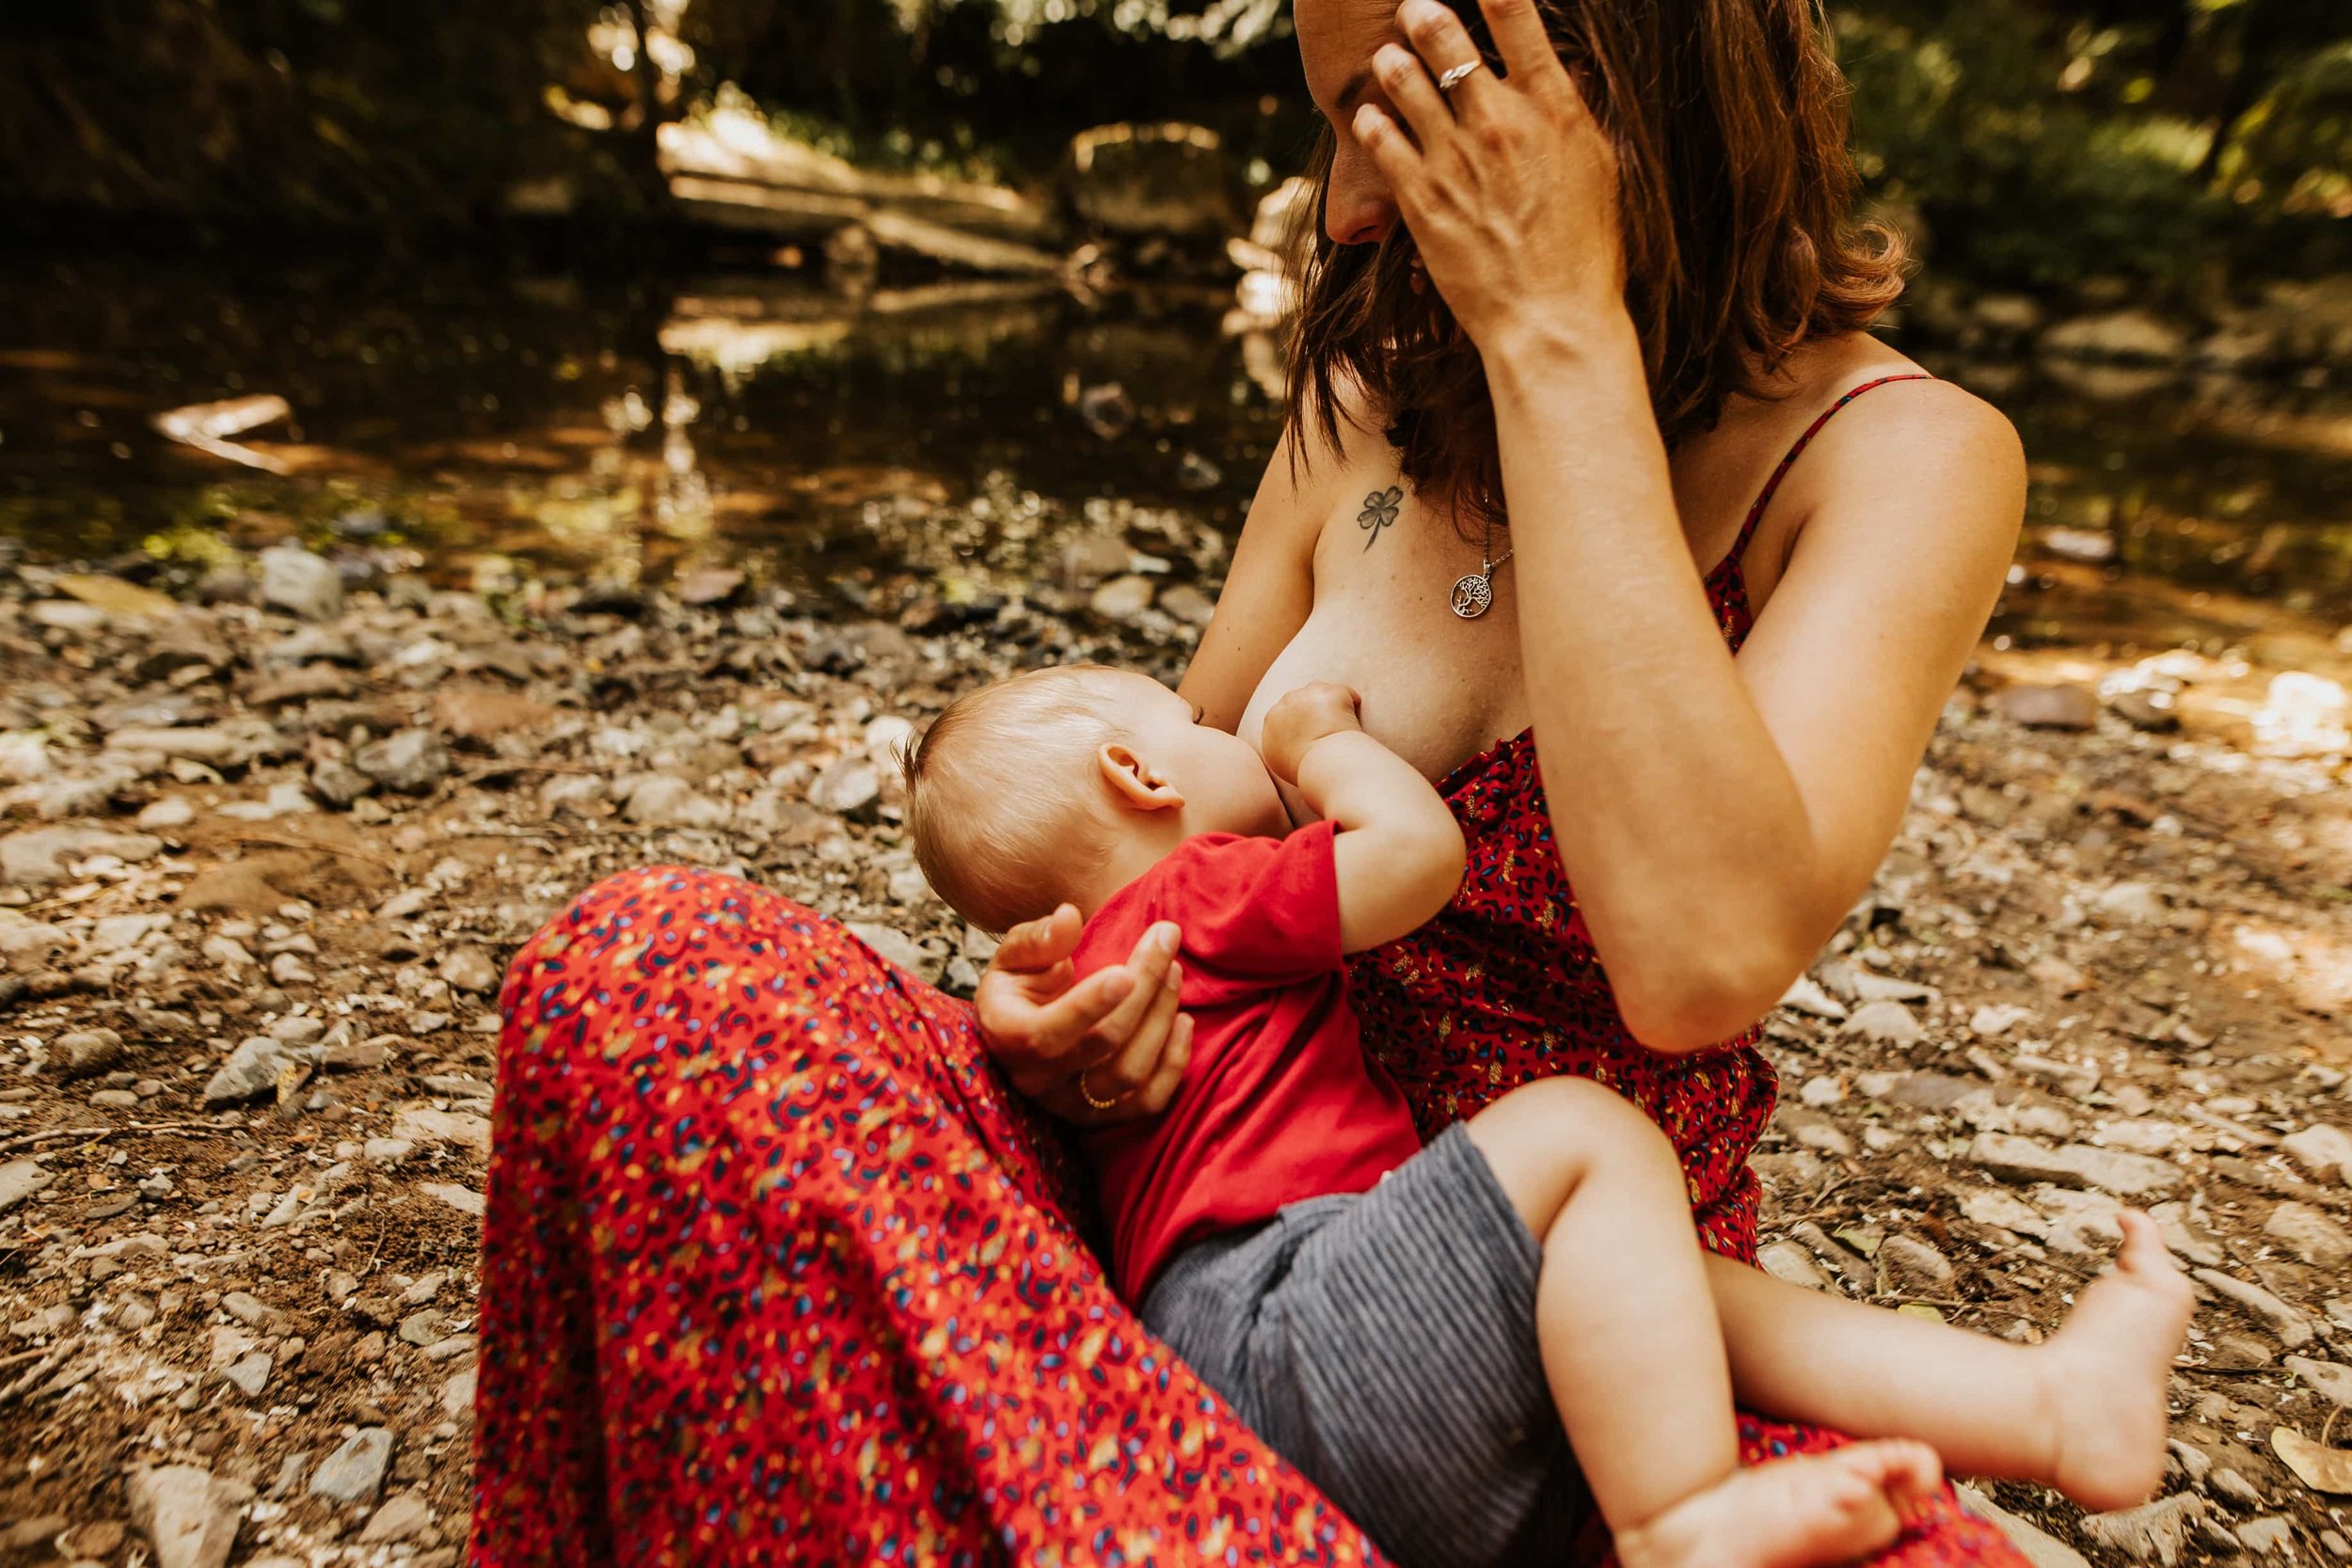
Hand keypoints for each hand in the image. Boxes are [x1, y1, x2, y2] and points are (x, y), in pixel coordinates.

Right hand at [972, 903, 1194, 1125]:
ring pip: (1130, 1073)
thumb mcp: (1014, 956)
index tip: (1126, 970)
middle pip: (1104, 1043)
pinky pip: (1148, 1102)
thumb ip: (1039, 938)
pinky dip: (1174, 1062)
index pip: (1049, 1032)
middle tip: (1165, 939)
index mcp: (1009, 1037)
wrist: (1020, 1034)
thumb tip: (1069, 917)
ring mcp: (1073, 1105)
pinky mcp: (1104, 1116)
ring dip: (1161, 1018)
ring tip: (1174, 970)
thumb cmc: (1019, 986)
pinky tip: (1183, 1020)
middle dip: (1143, 988)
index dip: (1090, 1005)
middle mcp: (1038, 1080)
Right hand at [1261, 682, 1362, 784]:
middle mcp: (1286, 703)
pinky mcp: (1330, 694)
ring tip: (1343, 720)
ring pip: (1321, 690)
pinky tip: (1356, 715)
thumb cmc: (1306, 772)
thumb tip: (1287, 742)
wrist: (1324, 766)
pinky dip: (1352, 702)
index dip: (1301, 717)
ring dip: (1331, 702)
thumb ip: (1279, 745)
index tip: (1313, 727)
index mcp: (1272, 720)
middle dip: (1313, 706)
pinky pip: (1344, 693)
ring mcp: (1308, 696)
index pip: (1285, 709)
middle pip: (1301, 695)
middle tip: (1329, 722)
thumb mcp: (1280, 762)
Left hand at [1354, 0, 1625, 350]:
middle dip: (1424, 15)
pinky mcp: (1421, 199)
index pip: (1518, 19)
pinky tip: (1368, 114)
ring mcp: (1456, 159)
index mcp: (1552, 109)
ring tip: (1387, 56)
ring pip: (1407, 85)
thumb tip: (1559, 75)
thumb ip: (1571, 116)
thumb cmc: (1586, 252)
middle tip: (1410, 6)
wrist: (1551, 319)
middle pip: (1449, 44)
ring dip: (1393, 63)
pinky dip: (1373, 121)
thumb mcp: (1598, 170)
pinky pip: (1384, 141)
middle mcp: (1500, 123)